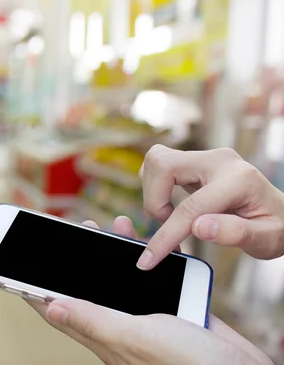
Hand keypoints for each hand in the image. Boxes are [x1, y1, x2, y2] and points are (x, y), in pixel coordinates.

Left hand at [28, 217, 272, 364]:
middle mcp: (121, 324)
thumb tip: (52, 305)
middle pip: (88, 287)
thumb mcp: (135, 337)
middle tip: (69, 230)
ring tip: (106, 225)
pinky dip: (147, 254)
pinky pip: (154, 275)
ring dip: (111, 251)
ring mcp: (147, 316)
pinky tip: (145, 239)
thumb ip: (95, 320)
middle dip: (76, 258)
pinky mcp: (172, 307)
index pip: (59, 309)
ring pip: (120, 278)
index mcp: (105, 334)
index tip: (18, 267)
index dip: (37, 289)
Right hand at [137, 145, 283, 269]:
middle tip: (166, 226)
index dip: (165, 235)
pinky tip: (173, 208)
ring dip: (153, 193)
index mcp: (238, 180)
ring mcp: (206, 157)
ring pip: (157, 162)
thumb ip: (234, 233)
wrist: (282, 213)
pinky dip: (157, 188)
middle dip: (153, 200)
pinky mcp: (196, 160)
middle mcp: (218, 160)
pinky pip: (162, 166)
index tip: (148, 260)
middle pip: (162, 165)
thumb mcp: (266, 240)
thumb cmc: (276, 228)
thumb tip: (199, 228)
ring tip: (171, 218)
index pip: (189, 206)